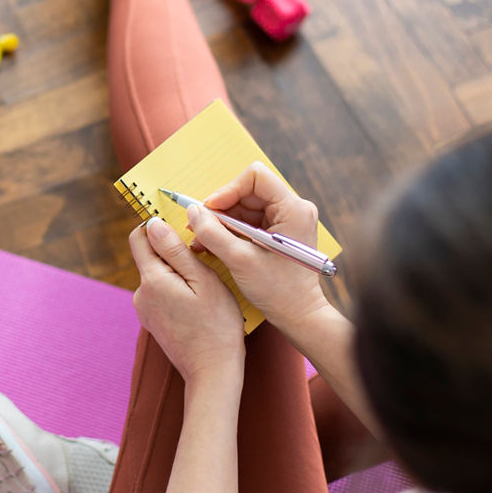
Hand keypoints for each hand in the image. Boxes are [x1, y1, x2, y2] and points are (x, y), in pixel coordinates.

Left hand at [129, 218, 245, 383]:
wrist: (212, 371)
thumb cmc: (216, 324)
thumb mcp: (203, 280)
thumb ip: (175, 250)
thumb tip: (153, 223)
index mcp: (152, 279)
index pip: (139, 237)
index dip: (157, 226)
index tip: (181, 229)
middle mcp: (141, 293)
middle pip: (150, 256)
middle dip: (172, 252)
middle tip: (202, 260)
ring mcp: (145, 310)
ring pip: (158, 275)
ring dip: (177, 272)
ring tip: (204, 285)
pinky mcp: (153, 321)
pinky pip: (161, 294)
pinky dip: (176, 290)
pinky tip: (197, 302)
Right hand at [189, 162, 330, 339]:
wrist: (298, 315)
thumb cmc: (278, 291)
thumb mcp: (240, 261)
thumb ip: (214, 234)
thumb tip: (193, 212)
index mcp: (293, 209)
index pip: (255, 177)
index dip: (228, 189)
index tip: (210, 209)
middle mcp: (293, 209)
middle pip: (248, 191)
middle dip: (221, 209)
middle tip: (200, 227)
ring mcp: (287, 220)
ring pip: (246, 206)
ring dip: (222, 222)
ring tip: (202, 240)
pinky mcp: (279, 231)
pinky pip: (249, 221)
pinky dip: (230, 231)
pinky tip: (213, 244)